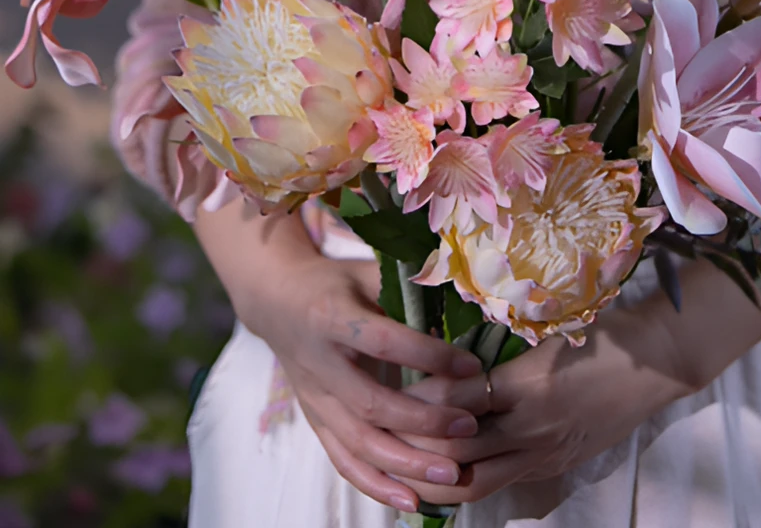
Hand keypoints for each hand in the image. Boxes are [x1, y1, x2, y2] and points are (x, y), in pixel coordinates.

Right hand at [234, 251, 483, 513]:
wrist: (277, 300)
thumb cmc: (336, 283)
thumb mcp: (368, 272)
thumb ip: (408, 289)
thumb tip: (466, 304)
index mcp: (333, 318)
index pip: (386, 342)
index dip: (429, 356)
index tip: (472, 365)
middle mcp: (320, 363)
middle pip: (371, 404)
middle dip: (423, 422)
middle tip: (469, 428)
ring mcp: (314, 398)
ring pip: (357, 443)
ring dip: (405, 464)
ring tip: (450, 475)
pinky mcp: (315, 421)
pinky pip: (344, 460)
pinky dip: (376, 484)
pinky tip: (411, 500)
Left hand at [393, 305, 697, 504]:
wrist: (656, 364)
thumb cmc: (602, 335)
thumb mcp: (550, 331)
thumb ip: (502, 348)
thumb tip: (451, 355)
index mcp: (528, 384)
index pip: (457, 400)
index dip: (420, 399)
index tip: (394, 385)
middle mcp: (532, 426)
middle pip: (457, 449)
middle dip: (415, 445)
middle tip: (382, 430)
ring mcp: (544, 453)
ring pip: (474, 481)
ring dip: (435, 476)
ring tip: (401, 465)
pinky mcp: (554, 467)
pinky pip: (501, 482)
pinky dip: (469, 479)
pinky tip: (445, 471)